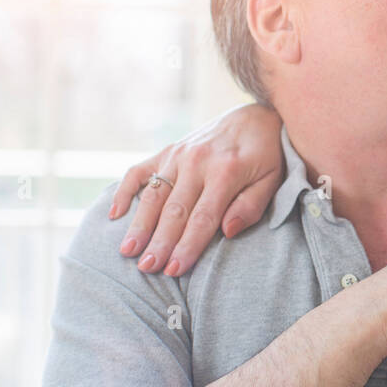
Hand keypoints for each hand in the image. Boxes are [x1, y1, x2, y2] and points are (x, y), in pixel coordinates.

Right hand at [110, 104, 284, 275]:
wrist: (256, 117)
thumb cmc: (267, 156)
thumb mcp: (272, 180)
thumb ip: (251, 206)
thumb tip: (227, 231)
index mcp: (226, 171)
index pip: (203, 217)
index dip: (188, 245)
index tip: (175, 269)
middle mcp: (198, 161)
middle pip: (175, 210)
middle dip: (160, 242)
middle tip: (148, 268)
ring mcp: (179, 154)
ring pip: (154, 195)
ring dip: (140, 224)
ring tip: (128, 251)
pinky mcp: (167, 150)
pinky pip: (139, 171)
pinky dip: (125, 191)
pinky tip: (114, 215)